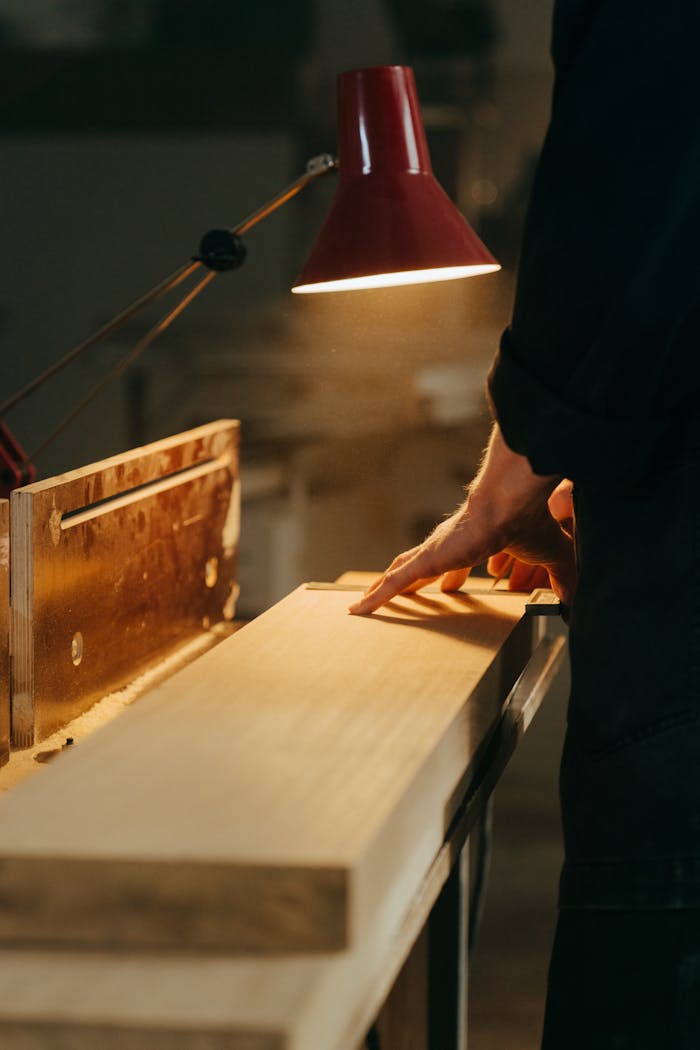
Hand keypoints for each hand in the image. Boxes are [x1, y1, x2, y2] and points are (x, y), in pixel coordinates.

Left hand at [349, 426, 576, 614]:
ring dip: (387, 589)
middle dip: (416, 584)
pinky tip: (359, 610)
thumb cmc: (528, 521)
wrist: (511, 503)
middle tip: (407, 599)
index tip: (454, 589)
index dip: (456, 575)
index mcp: (477, 539)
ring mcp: (434, 551)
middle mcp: (450, 543)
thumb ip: (561, 577)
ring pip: (402, 573)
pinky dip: (376, 596)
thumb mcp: (551, 556)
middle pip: (424, 565)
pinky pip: (394, 582)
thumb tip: (574, 597)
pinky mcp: (426, 559)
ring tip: (369, 603)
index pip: (460, 560)